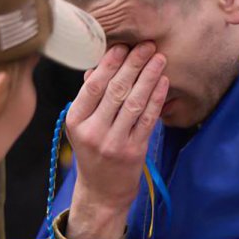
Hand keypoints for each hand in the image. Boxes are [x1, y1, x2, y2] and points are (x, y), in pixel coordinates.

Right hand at [65, 43, 167, 238]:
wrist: (102, 193)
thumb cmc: (92, 152)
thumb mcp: (83, 126)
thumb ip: (90, 97)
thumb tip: (98, 64)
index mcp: (75, 121)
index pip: (93, 86)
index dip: (110, 63)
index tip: (123, 45)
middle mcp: (93, 132)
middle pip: (116, 90)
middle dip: (134, 64)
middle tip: (147, 45)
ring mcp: (114, 143)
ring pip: (134, 103)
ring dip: (149, 77)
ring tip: (159, 58)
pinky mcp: (133, 151)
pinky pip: (148, 119)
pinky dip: (157, 98)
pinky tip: (163, 82)